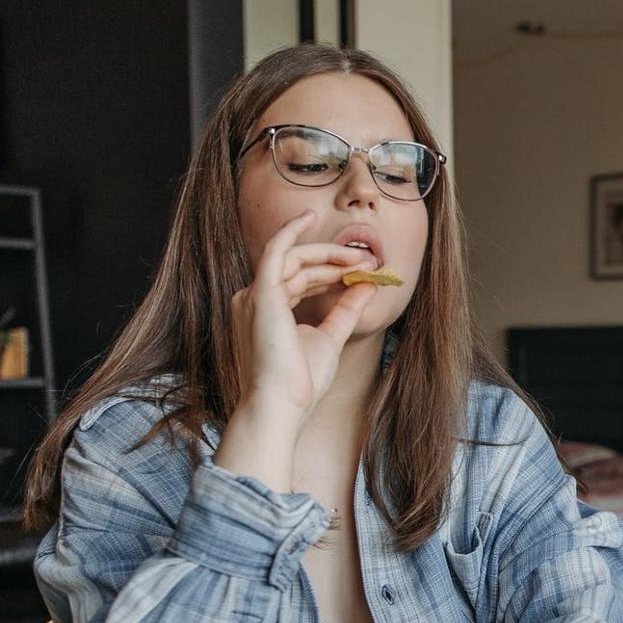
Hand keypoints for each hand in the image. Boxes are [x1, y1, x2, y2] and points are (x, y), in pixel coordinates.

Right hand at [230, 209, 378, 425]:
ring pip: (293, 258)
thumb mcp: (331, 338)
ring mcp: (254, 295)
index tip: (362, 271)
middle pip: (298, 267)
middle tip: (367, 260)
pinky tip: (310, 216)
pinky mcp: (261, 293)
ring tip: (360, 256)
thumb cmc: (300, 382)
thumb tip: (367, 286)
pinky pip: (276, 250)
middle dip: (333, 261)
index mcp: (267, 312)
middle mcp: (255, 300)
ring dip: (327, 253)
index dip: (331, 273)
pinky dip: (292, 231)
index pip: (301, 281)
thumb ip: (346, 311)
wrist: (281, 406)